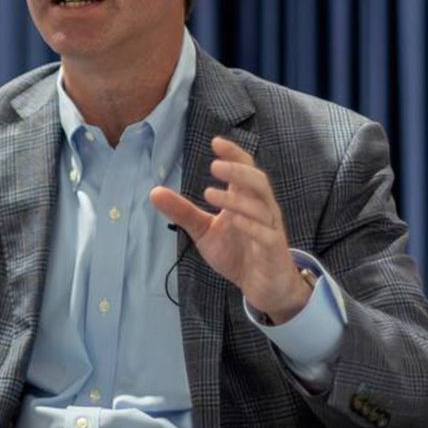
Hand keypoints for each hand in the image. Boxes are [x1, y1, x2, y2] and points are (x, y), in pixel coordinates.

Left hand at [150, 136, 307, 323]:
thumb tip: (154, 192)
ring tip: (209, 193)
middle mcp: (262, 209)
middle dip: (238, 171)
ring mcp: (270, 228)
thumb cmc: (236, 252)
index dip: (234, 155)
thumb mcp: (204, 231)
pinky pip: (265, 234)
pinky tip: (232, 220)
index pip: (246, 169)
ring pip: (261, 207)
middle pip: (258, 181)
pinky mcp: (273, 250)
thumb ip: (183, 212)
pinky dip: (250, 225)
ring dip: (236, 199)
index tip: (215, 142)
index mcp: (247, 200)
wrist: (262, 286)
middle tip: (214, 165)